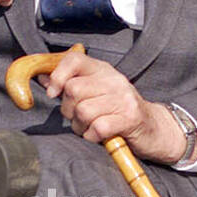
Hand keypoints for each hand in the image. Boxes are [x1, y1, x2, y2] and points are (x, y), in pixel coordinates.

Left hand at [37, 48, 196, 164]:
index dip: (57, 76)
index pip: (74, 60)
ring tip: (90, 128)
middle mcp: (114, 80)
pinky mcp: (129, 119)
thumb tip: (42, 78)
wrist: (155, 129)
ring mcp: (123, 99)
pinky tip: (99, 136)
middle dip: (68, 110)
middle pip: (73, 90)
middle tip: (78, 118)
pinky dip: (92, 137)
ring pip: (83, 111)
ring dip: (80, 126)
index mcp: (103, 70)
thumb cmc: (119, 113)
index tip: (53, 93)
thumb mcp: (97, 93)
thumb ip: (71, 85)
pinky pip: (96, 128)